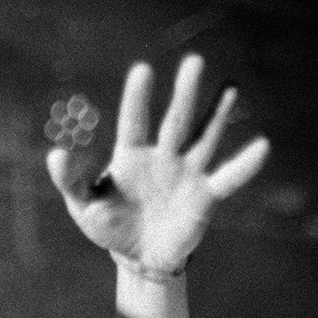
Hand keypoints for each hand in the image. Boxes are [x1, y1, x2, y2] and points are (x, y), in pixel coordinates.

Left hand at [46, 54, 269, 272]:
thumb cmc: (108, 223)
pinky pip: (228, 178)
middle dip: (184, 93)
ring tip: (230, 87)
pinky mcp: (206, 196)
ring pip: (204, 138)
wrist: (137, 256)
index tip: (143, 69)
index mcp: (131, 154)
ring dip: (218, 114)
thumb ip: (70, 179)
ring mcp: (187, 173)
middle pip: (175, 120)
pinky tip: (261, 146)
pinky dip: (244, 165)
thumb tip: (56, 152)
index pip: (134, 120)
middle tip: (194, 61)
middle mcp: (163, 155)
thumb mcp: (82, 205)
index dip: (138, 98)